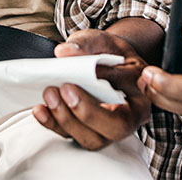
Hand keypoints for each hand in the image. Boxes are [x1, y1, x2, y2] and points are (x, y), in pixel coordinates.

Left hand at [31, 29, 150, 149]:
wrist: (107, 66)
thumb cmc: (108, 54)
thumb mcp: (102, 41)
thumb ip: (86, 44)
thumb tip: (64, 52)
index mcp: (141, 89)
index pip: (129, 86)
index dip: (108, 78)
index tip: (88, 68)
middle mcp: (131, 116)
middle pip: (117, 127)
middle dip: (88, 112)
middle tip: (65, 89)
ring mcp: (110, 129)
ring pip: (94, 139)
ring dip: (67, 120)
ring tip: (49, 94)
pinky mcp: (89, 133)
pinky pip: (73, 138)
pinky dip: (53, 124)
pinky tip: (40, 109)